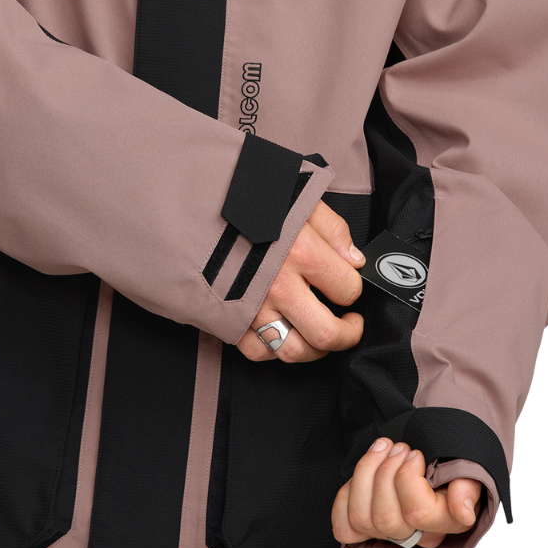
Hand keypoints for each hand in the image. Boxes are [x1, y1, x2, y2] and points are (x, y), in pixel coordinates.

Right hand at [236, 200, 364, 362]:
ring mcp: (252, 307)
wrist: (192, 202)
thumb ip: (332, 228)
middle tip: (352, 325)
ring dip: (316, 350)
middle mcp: (279, 286)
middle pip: (327, 333)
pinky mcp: (228, 318)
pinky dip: (275, 350)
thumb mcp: (298, 197)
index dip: (355, 288)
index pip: (347, 289)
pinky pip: (258, 351)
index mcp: (301, 252)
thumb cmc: (246, 196)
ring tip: (322, 335)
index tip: (351, 285)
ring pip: (294, 351)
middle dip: (348, 334)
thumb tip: (354, 258)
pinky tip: (284, 333)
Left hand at [332, 440, 481, 547]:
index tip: (416, 454)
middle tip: (399, 447)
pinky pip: (344, 527)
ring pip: (361, 518)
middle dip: (385, 471)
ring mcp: (389, 535)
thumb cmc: (449, 464)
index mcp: (444, 524)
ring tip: (383, 448)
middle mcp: (416, 537)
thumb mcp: (466, 469)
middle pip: (385, 518)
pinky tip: (363, 473)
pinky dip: (346, 496)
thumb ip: (467, 487)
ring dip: (366, 472)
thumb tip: (463, 511)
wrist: (433, 462)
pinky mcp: (366, 529)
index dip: (408, 477)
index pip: (417, 512)